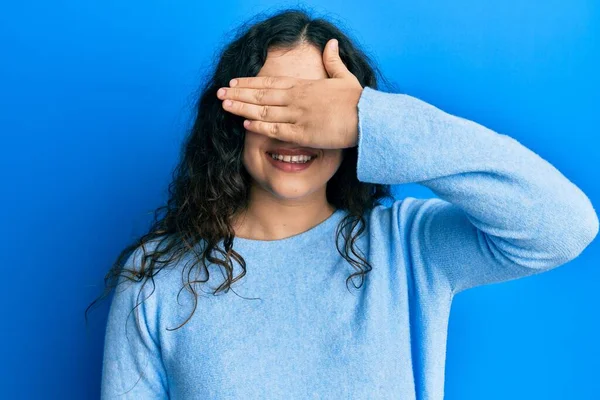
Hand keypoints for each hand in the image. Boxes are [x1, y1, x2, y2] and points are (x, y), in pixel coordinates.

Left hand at [216, 39, 363, 148]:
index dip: (250, 83)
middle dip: (237, 94)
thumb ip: (333, 61)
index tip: (234, 82)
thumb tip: (330, 43)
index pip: (270, 83)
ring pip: (263, 111)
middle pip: (260, 95)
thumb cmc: (359, 101)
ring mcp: (298, 116)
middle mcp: (296, 99)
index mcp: (304, 86)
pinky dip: (259, 127)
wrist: (369, 118)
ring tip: (223, 105)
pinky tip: (244, 124)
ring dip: (241, 108)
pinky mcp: (302, 133)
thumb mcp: (345, 77)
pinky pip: (276, 130)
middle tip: (218, 93)